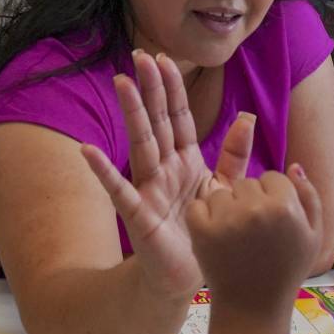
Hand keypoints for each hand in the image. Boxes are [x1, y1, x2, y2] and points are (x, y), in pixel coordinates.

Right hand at [81, 51, 255, 297]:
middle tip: (140, 56)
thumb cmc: (202, 232)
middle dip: (150, 89)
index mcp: (185, 161)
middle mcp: (164, 169)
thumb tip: (246, 115)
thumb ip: (234, 154)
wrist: (186, 277)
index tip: (165, 59)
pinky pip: (119, 190)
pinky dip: (104, 171)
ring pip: (141, 145)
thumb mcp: (224, 189)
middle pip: (157, 122)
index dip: (172, 89)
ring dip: (132, 114)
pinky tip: (87, 151)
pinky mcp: (139, 215)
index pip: (178, 118)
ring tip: (121, 83)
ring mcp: (149, 189)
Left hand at [186, 167, 322, 312]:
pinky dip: (201, 219)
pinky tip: (214, 238)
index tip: (271, 223)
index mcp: (285, 206)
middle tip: (252, 233)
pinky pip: (197, 206)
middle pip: (246, 183)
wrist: (253, 307)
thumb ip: (309, 196)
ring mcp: (227, 219)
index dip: (272, 198)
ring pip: (220, 192)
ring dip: (224, 209)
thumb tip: (294, 165)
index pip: (273, 177)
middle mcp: (256, 208)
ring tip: (233, 238)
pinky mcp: (202, 231)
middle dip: (248, 201)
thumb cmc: (286, 271)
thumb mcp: (313, 236)